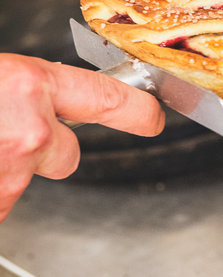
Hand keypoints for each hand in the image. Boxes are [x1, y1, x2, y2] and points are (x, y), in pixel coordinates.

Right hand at [0, 54, 163, 221]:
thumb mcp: (1, 74)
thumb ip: (34, 88)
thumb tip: (48, 97)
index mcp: (33, 85)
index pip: (109, 97)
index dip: (137, 111)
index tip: (153, 118)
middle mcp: (32, 131)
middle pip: (69, 156)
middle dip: (48, 151)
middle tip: (11, 134)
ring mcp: (12, 172)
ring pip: (26, 179)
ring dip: (8, 170)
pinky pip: (1, 202)